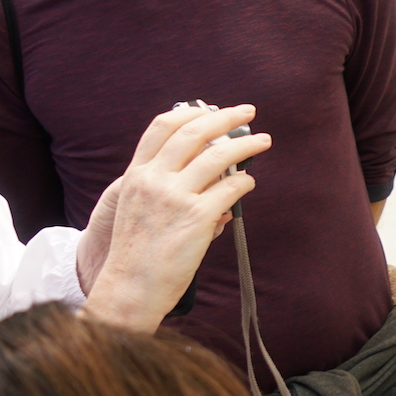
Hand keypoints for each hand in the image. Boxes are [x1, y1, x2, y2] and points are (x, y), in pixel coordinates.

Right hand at [75, 104, 269, 327]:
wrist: (132, 287)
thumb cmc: (138, 252)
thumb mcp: (137, 208)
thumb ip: (164, 185)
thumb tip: (210, 168)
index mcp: (136, 175)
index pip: (162, 128)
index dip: (190, 113)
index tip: (210, 108)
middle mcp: (153, 180)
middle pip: (194, 133)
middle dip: (225, 117)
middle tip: (247, 112)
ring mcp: (175, 198)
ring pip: (219, 156)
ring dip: (246, 144)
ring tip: (262, 141)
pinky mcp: (197, 218)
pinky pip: (231, 188)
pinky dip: (245, 182)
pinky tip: (249, 183)